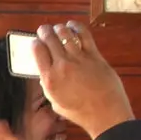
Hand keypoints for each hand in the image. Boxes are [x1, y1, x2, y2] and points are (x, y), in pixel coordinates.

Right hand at [33, 22, 134, 139]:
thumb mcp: (56, 102)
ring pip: (65, 34)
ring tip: (58, 29)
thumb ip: (48, 85)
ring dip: (59, 28)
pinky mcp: (95, 56)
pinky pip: (84, 35)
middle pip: (49, 39)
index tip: (35, 41)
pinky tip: (72, 25)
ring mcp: (79, 59)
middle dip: (44, 31)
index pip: (37, 51)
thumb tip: (46, 73)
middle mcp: (62, 66)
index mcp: (50, 78)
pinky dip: (76, 27)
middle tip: (44, 30)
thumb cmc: (81, 112)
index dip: (34, 43)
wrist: (106, 113)